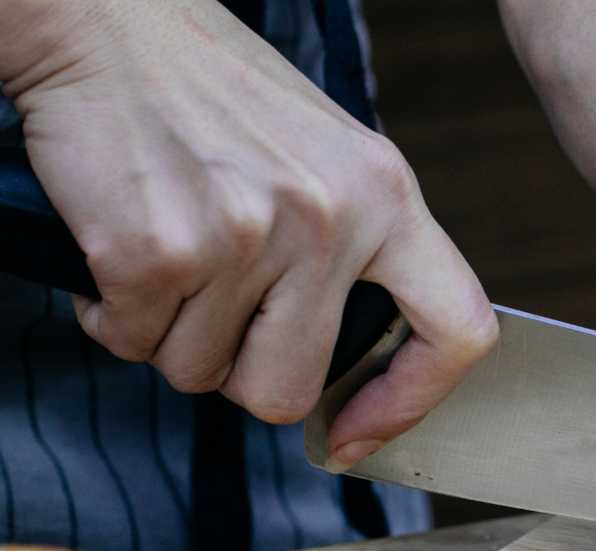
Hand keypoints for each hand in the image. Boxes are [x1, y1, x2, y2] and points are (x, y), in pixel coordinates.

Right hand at [0, 0, 497, 467]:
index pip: (458, 329)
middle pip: (288, 388)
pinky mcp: (160, 248)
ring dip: (169, 337)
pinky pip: (133, 342)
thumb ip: (356, 249)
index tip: (357, 432)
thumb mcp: (327, 158)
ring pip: (200, 373)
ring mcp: (248, 236)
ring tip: (168, 258)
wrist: (103, 25)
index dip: (412, 402)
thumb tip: (354, 361)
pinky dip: (113, 316)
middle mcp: (331, 218)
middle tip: (213, 317)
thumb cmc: (213, 94)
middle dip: (237, 374)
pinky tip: (119, 249)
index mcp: (388, 195)